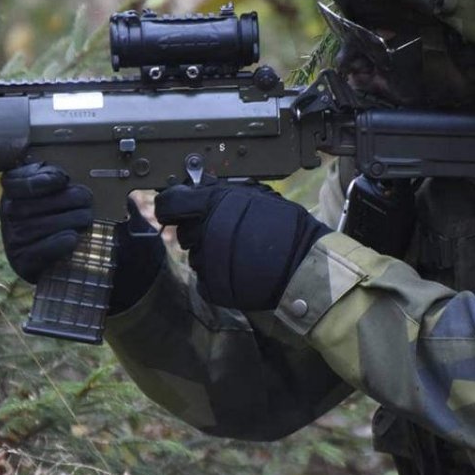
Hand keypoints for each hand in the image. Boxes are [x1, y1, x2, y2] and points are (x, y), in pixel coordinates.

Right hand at [0, 163, 162, 312]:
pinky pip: (41, 251)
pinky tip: (73, 237)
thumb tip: (62, 178)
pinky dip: (60, 243)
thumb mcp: (52, 185)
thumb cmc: (56, 208)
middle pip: (39, 204)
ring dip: (71, 221)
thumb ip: (52, 174)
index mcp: (12, 191)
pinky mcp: (22, 262)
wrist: (54, 247)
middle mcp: (8, 214)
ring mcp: (13, 239)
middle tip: (87, 200)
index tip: (64, 179)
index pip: (17, 182)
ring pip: (45, 226)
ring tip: (86, 218)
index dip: (42, 181)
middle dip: (70, 200)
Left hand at [153, 180, 328, 311]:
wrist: (304, 265)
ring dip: (209, 253)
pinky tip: (238, 269)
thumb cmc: (285, 226)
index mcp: (214, 205)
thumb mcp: (255, 195)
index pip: (170, 204)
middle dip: (197, 231)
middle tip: (225, 231)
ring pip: (195, 256)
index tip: (173, 209)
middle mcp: (205, 233)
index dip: (170, 206)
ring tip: (238, 251)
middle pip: (183, 232)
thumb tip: (196, 187)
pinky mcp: (213, 287)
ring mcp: (208, 263)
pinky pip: (204, 279)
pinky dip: (217, 275)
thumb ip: (222, 192)